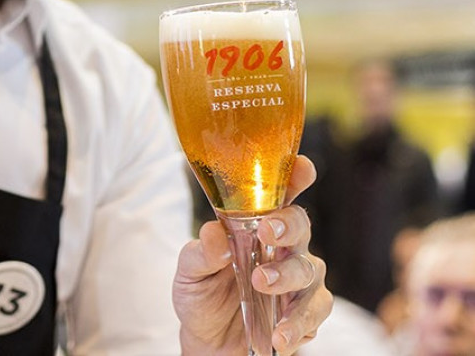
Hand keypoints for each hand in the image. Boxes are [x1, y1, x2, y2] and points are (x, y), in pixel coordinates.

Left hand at [173, 156, 332, 354]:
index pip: (281, 193)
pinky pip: (314, 314)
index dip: (296, 176)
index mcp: (256, 223)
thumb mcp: (190, 270)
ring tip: (262, 285)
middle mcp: (284, 246)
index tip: (302, 167)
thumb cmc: (201, 291)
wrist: (208, 340)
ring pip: (309, 270)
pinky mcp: (306, 314)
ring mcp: (299, 279)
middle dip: (287, 226)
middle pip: (299, 225)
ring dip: (287, 278)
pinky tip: (279, 335)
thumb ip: (202, 253)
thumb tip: (213, 233)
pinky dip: (297, 324)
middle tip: (266, 233)